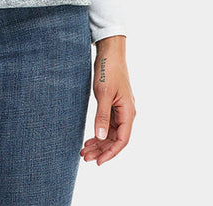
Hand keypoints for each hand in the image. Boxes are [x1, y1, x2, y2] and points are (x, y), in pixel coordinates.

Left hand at [80, 35, 135, 165]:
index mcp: (128, 112)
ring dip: (99, 142)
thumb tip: (101, 136)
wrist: (110, 51)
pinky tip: (89, 138)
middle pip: (116, 139)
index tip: (97, 162)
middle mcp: (126, 113)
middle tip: (84, 157)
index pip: (122, 140)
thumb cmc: (108, 70)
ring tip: (84, 150)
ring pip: (111, 132)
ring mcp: (120, 109)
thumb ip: (102, 115)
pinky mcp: (113, 104)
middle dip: (101, 150)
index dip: (110, 153)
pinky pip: (108, 123)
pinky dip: (99, 132)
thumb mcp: (103, 93)